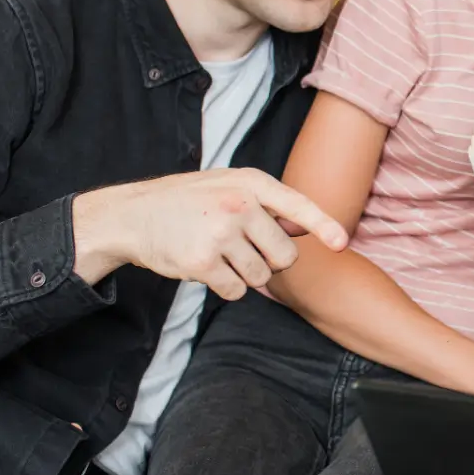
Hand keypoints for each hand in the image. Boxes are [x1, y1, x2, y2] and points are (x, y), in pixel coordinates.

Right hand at [73, 168, 348, 300]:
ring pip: (261, 276)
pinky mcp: (202, 261)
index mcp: (250, 183)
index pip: (297, 205)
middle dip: (269, 261)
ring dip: (245, 275)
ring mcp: (220, 233)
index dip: (324, 226)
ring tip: (217, 253)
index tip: (342, 243)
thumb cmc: (187, 202)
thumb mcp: (228, 187)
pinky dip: (226, 287)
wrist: (131, 215)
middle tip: (239, 248)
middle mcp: (239, 204)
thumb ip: (268, 206)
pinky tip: (206, 268)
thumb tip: (305, 228)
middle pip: (284, 254)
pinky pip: (236, 291)